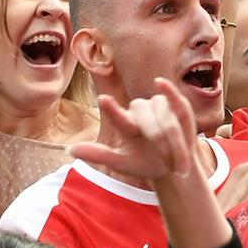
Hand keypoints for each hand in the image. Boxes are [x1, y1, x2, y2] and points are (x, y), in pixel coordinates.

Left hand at [68, 79, 198, 181]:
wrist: (174, 164)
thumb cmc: (145, 163)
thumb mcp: (122, 163)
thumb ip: (99, 155)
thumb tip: (69, 149)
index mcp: (126, 126)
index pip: (119, 118)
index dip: (113, 111)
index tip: (102, 99)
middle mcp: (140, 113)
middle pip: (147, 122)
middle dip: (158, 142)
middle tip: (168, 164)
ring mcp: (159, 106)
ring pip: (164, 118)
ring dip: (173, 141)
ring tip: (179, 164)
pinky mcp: (177, 105)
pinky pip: (176, 100)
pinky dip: (170, 93)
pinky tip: (159, 83)